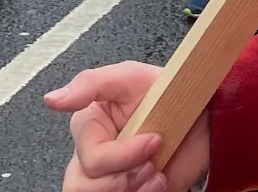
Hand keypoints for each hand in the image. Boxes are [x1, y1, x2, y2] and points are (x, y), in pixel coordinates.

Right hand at [43, 62, 207, 191]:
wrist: (204, 119)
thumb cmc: (169, 92)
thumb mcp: (132, 76)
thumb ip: (91, 84)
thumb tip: (53, 99)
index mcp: (89, 127)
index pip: (90, 158)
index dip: (123, 155)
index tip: (153, 139)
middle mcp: (93, 154)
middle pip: (86, 186)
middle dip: (127, 176)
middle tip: (152, 159)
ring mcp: (109, 177)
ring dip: (135, 188)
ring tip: (154, 171)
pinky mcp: (128, 190)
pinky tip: (158, 181)